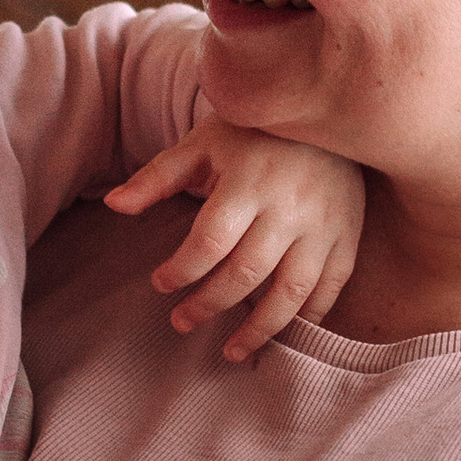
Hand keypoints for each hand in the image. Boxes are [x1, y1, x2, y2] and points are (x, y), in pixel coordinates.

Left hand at [103, 120, 366, 361]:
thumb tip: (112, 205)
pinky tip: (283, 333)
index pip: (210, 240)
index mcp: (248, 181)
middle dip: (209, 304)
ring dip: (260, 329)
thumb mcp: (201, 143)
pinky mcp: (348, 236)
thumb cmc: (254, 130)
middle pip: (245, 272)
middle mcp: (289, 206)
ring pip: (291, 291)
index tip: (160, 284)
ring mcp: (324, 225)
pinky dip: (308, 317)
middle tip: (181, 322)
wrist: (325, 108)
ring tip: (232, 352)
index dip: (182, 270)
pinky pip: (330, 288)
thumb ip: (157, 177)